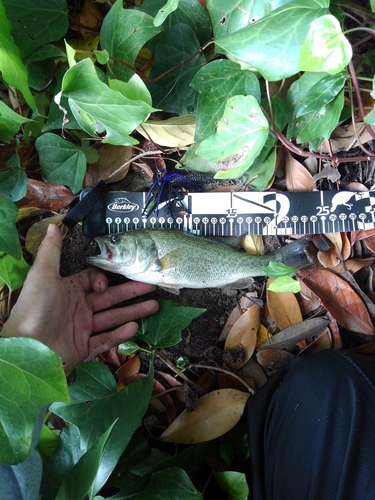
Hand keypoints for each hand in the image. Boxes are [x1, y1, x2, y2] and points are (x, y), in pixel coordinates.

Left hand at [1, 224, 158, 373]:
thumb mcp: (42, 275)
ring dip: (133, 312)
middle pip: (110, 298)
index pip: (94, 280)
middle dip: (131, 292)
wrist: (27, 351)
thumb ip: (52, 251)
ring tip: (154, 306)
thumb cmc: (33, 309)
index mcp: (68, 291)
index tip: (106, 283)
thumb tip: (53, 225)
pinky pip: (105, 340)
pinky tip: (135, 328)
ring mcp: (81, 329)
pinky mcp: (83, 349)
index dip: (104, 279)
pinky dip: (120, 335)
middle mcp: (77, 309)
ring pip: (112, 318)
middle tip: (152, 286)